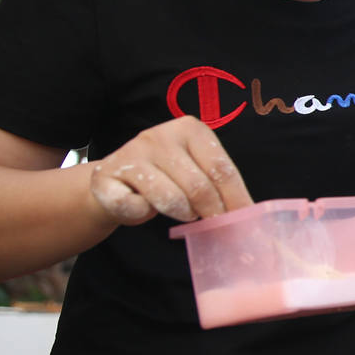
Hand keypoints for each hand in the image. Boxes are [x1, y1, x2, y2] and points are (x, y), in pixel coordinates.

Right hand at [86, 116, 250, 225]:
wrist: (112, 180)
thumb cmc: (166, 178)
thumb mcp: (195, 170)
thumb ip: (218, 184)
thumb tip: (248, 214)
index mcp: (189, 129)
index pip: (221, 168)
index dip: (236, 199)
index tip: (244, 221)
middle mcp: (159, 136)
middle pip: (199, 186)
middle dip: (212, 212)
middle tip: (215, 225)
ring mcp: (130, 153)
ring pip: (170, 199)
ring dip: (182, 214)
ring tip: (182, 213)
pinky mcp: (106, 177)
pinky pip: (136, 208)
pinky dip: (143, 215)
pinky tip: (142, 206)